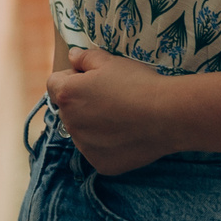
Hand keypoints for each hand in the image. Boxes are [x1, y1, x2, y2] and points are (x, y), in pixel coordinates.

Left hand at [48, 44, 176, 175]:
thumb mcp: (110, 61)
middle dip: (83, 101)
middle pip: (68, 109)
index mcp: (67, 95)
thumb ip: (85, 57)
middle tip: (112, 95)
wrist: (166, 115)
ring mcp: (84, 147)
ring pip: (83, 131)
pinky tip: (128, 133)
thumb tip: (72, 56)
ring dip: (94, 123)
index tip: (92, 77)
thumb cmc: (137, 83)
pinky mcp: (100, 164)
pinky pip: (98, 150)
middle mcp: (69, 123)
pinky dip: (108, 143)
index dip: (72, 77)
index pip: (54, 83)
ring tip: (123, 115)